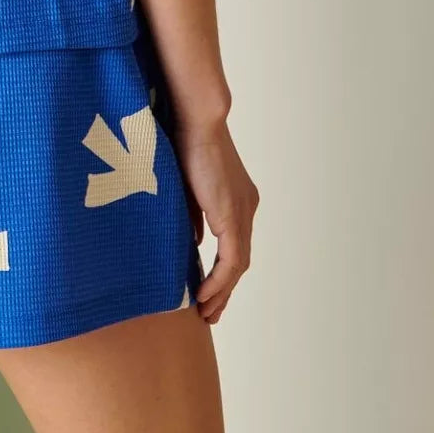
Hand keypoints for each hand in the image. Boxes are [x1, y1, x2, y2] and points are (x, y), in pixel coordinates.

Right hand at [172, 117, 258, 323]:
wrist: (196, 120)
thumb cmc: (186, 141)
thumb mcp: (188, 187)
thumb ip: (195, 215)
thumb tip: (195, 241)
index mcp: (237, 199)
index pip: (234, 245)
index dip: (222, 272)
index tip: (207, 291)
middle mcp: (246, 207)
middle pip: (240, 260)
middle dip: (224, 290)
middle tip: (210, 312)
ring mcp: (243, 212)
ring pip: (238, 265)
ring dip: (222, 291)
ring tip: (206, 312)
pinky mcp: (233, 216)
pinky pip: (232, 260)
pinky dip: (219, 281)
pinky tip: (205, 295)